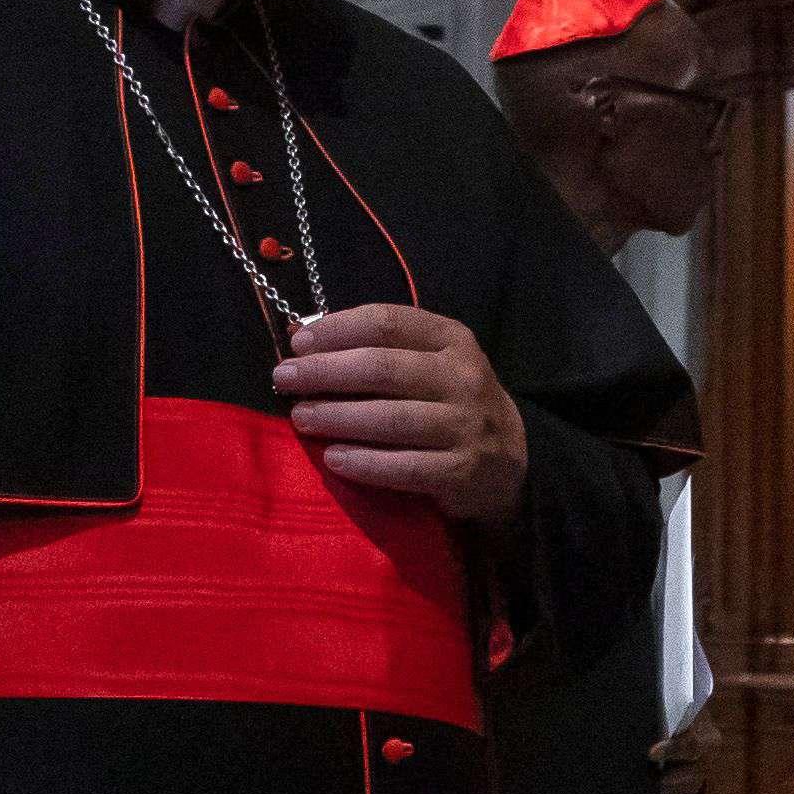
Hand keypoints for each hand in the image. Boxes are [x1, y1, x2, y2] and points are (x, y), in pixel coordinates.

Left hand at [274, 306, 528, 524]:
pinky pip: (402, 466)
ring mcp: (465, 425)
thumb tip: (300, 334)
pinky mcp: (460, 471)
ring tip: (300, 418)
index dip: (336, 329)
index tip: (298, 343)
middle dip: (325, 372)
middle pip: (382, 368)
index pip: (387, 322)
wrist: (510, 459)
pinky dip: (363, 463)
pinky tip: (332, 459)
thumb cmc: (449, 402)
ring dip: (336, 417)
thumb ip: (377, 347)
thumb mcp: (429, 362)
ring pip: (389, 418)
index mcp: (452, 339)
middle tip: (284, 379)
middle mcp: (462, 378)